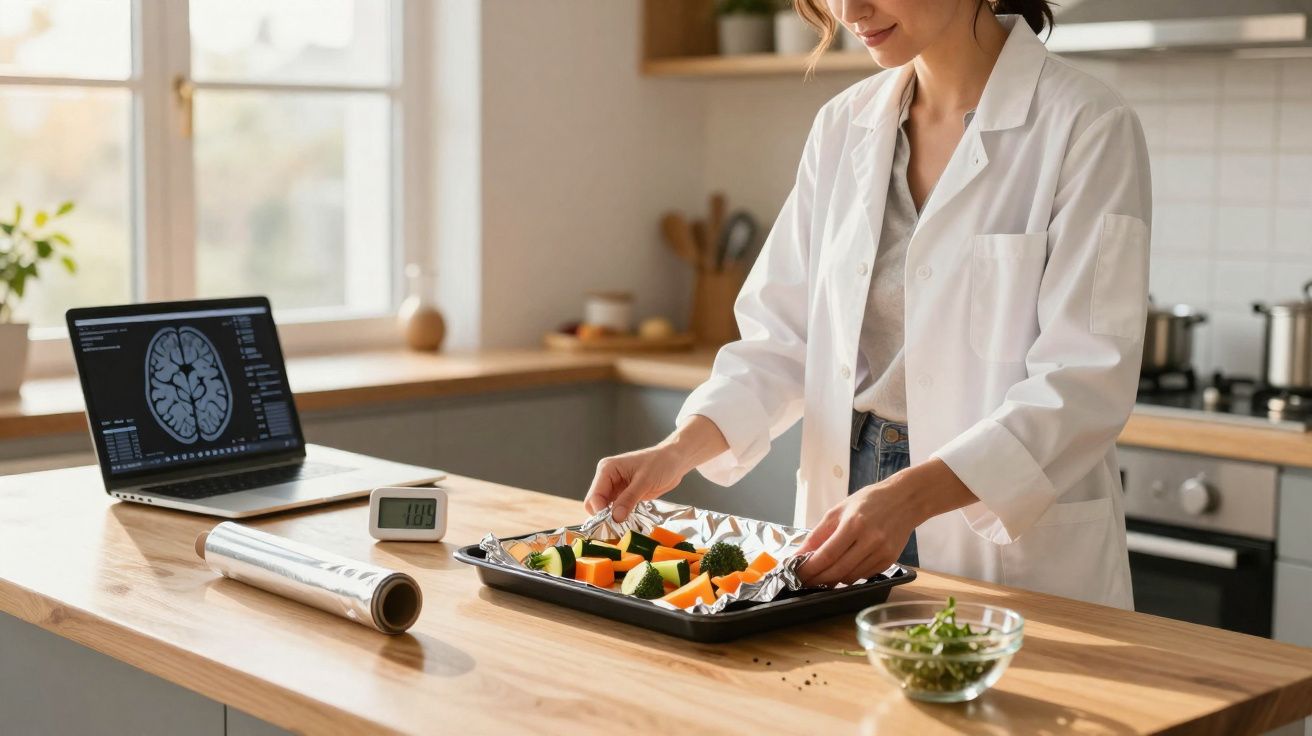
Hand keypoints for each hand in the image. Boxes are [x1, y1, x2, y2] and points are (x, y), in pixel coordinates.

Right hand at [584, 415, 729, 521]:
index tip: (612, 525)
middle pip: (596, 504)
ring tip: (622, 529)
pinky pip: (616, 510)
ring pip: (605, 509)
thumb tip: (615, 517)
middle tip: (616, 530)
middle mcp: (607, 478)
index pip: (594, 496)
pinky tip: (627, 525)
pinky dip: (619, 518)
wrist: (675, 461)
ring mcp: (616, 488)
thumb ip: (629, 499)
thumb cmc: (660, 463)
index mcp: (607, 470)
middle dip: (603, 517)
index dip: (600, 512)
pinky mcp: (624, 495)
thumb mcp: (644, 481)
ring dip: (612, 519)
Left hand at [796, 458, 976, 585]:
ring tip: (819, 576)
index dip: (809, 568)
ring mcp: (882, 553)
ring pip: (850, 577)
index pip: (827, 554)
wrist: (906, 500)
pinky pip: (863, 576)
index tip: (795, 574)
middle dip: (817, 579)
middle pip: (837, 570)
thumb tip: (799, 554)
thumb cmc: (869, 501)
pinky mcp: (889, 561)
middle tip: (803, 581)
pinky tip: (841, 571)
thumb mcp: (839, 510)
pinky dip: (849, 576)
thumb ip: (818, 534)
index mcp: (854, 524)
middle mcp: (870, 540)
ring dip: (832, 580)